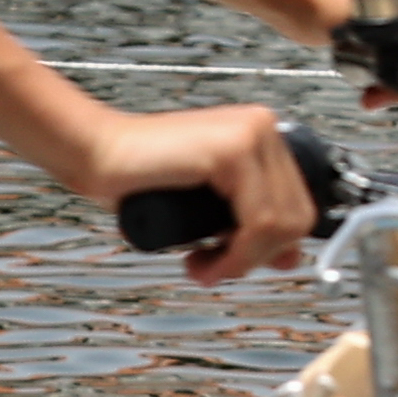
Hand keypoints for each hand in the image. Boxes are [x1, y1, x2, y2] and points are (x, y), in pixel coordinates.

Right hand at [73, 101, 320, 283]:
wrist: (98, 154)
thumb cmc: (143, 178)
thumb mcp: (211, 209)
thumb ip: (251, 227)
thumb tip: (291, 257)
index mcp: (262, 137)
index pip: (299, 206)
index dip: (274, 246)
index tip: (238, 261)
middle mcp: (263, 129)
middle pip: (297, 217)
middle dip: (259, 257)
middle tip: (216, 267)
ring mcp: (251, 135)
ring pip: (280, 224)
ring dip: (243, 261)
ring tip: (205, 266)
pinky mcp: (232, 151)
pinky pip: (259, 222)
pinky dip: (236, 255)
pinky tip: (204, 259)